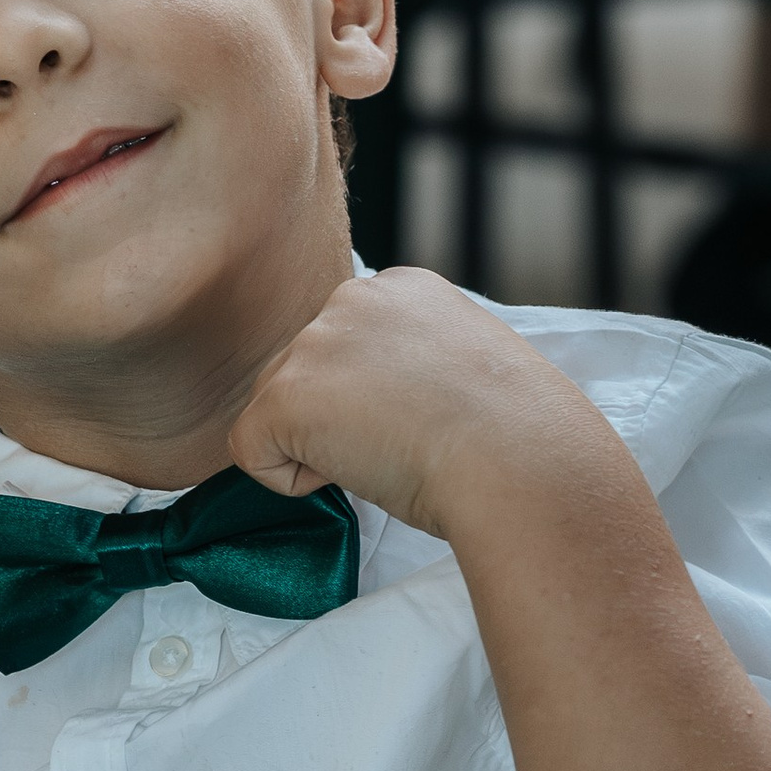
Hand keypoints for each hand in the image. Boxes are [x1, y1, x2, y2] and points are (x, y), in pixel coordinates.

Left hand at [226, 269, 609, 543]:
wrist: (518, 459)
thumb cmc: (514, 436)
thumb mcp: (466, 369)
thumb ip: (411, 364)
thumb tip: (380, 407)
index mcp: (403, 287)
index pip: (347, 347)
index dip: (374, 399)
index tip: (427, 419)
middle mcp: (353, 298)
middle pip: (305, 374)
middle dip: (341, 420)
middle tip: (409, 443)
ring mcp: (315, 343)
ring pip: (278, 411)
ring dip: (323, 447)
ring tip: (392, 453)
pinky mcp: (286, 396)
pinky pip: (252, 452)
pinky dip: (292, 482)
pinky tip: (355, 472)